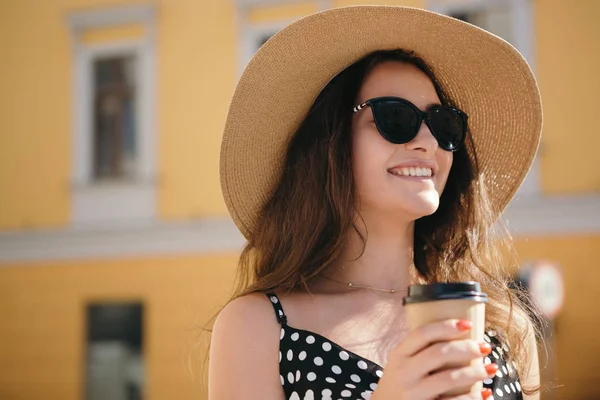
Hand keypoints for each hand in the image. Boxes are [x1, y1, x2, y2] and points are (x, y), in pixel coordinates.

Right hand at [370, 319, 496, 399]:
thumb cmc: (400, 381)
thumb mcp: (401, 362)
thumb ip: (420, 349)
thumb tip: (459, 333)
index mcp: (399, 354)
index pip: (422, 333)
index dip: (446, 326)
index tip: (467, 324)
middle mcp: (404, 372)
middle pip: (439, 353)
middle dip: (466, 348)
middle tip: (484, 347)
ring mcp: (413, 393)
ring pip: (448, 379)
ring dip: (474, 372)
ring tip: (490, 368)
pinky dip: (472, 398)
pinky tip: (484, 393)